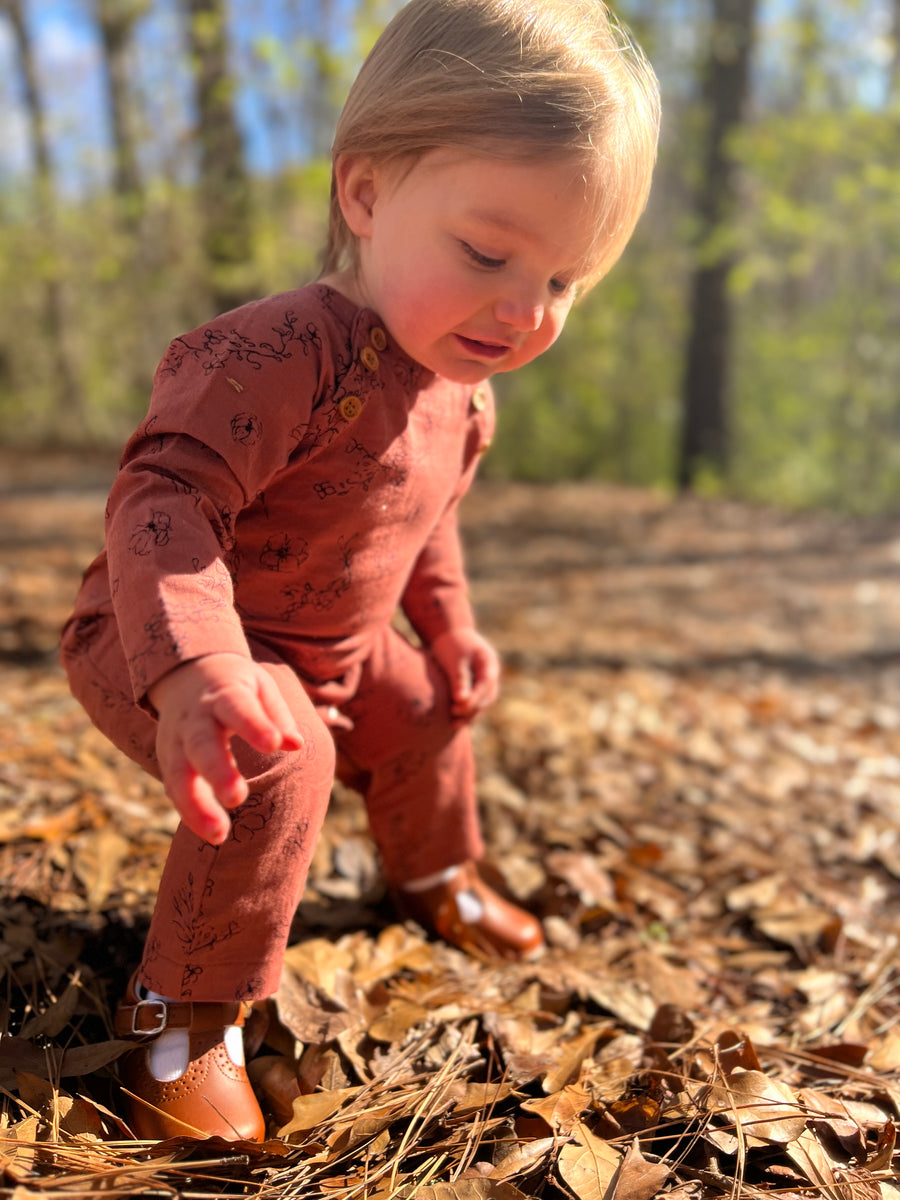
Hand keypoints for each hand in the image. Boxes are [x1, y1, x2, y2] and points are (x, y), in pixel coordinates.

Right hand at [149, 652, 304, 844]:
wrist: (186, 673)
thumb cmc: (234, 685)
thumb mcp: (259, 685)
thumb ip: (277, 714)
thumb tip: (295, 744)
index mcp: (223, 694)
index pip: (237, 707)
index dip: (253, 725)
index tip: (272, 744)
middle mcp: (194, 718)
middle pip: (201, 744)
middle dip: (217, 771)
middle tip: (236, 798)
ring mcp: (175, 740)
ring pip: (178, 773)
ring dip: (196, 806)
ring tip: (219, 834)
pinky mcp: (166, 759)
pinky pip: (173, 788)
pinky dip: (189, 812)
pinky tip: (210, 833)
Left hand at [429, 627, 500, 719]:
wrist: (448, 632)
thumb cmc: (450, 643)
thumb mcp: (454, 659)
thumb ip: (459, 679)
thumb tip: (462, 701)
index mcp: (489, 662)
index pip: (486, 684)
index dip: (475, 698)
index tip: (459, 708)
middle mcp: (491, 673)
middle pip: (487, 696)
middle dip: (473, 709)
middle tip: (454, 719)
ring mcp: (486, 679)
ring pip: (484, 701)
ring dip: (471, 714)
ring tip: (455, 724)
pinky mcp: (477, 685)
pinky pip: (476, 701)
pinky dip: (468, 711)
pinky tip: (456, 720)